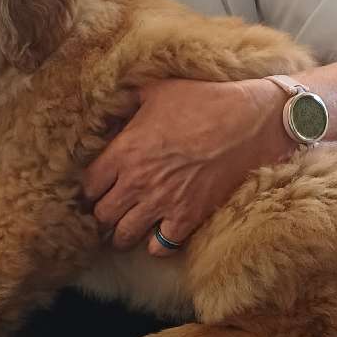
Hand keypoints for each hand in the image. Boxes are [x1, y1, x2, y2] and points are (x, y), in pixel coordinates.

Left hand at [82, 79, 293, 256]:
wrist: (248, 122)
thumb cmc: (203, 100)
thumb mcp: (159, 89)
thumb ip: (129, 101)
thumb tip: (113, 107)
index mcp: (125, 151)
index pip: (88, 184)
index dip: (90, 187)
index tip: (97, 187)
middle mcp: (138, 182)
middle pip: (101, 215)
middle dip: (102, 213)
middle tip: (111, 208)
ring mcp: (162, 203)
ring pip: (123, 236)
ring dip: (122, 233)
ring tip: (127, 227)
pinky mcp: (188, 217)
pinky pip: (160, 247)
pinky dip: (155, 245)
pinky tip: (157, 234)